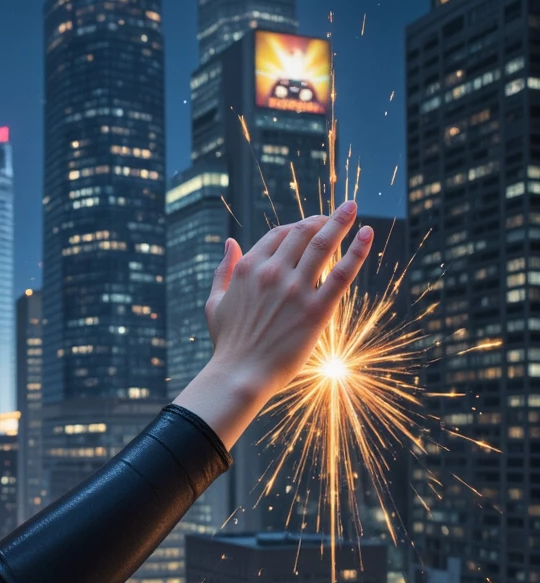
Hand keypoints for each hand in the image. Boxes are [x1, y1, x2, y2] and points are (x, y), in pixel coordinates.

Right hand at [173, 203, 372, 449]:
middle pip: (302, 233)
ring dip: (340, 222)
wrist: (240, 374)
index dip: (297, 227)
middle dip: (321, 220)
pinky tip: (367, 234)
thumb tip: (230, 243)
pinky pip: (341, 274)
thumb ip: (223, 270)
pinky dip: (357, 251)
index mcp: (248, 268)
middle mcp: (272, 272)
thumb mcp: (215, 302)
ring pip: (322, 245)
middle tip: (336, 215)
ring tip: (351, 208)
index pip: (279, 235)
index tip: (310, 226)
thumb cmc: (228, 343)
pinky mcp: (316, 310)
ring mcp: (295, 290)